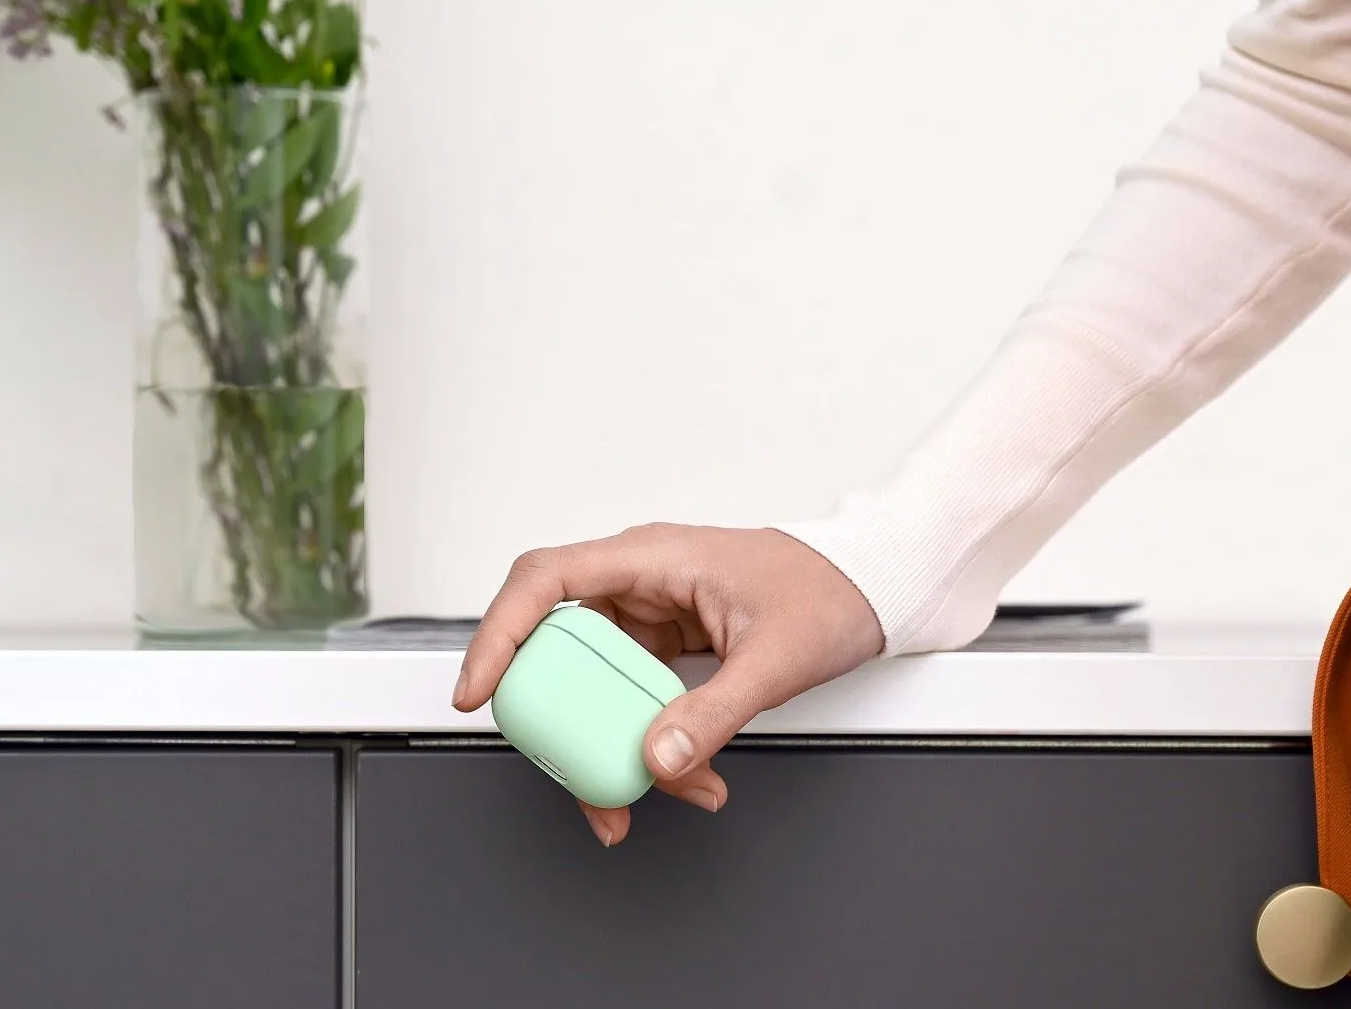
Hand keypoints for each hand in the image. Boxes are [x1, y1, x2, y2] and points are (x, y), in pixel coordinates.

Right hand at [451, 524, 882, 844]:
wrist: (869, 588)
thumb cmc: (828, 589)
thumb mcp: (775, 660)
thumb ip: (713, 712)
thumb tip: (657, 757)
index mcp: (652, 557)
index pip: (545, 581)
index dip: (498, 633)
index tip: (481, 690)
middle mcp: (640, 579)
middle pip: (559, 646)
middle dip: (564, 722)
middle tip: (578, 777)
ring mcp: (651, 613)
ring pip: (595, 682)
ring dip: (611, 743)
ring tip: (649, 794)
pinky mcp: (666, 644)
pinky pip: (631, 696)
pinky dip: (644, 740)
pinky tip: (678, 775)